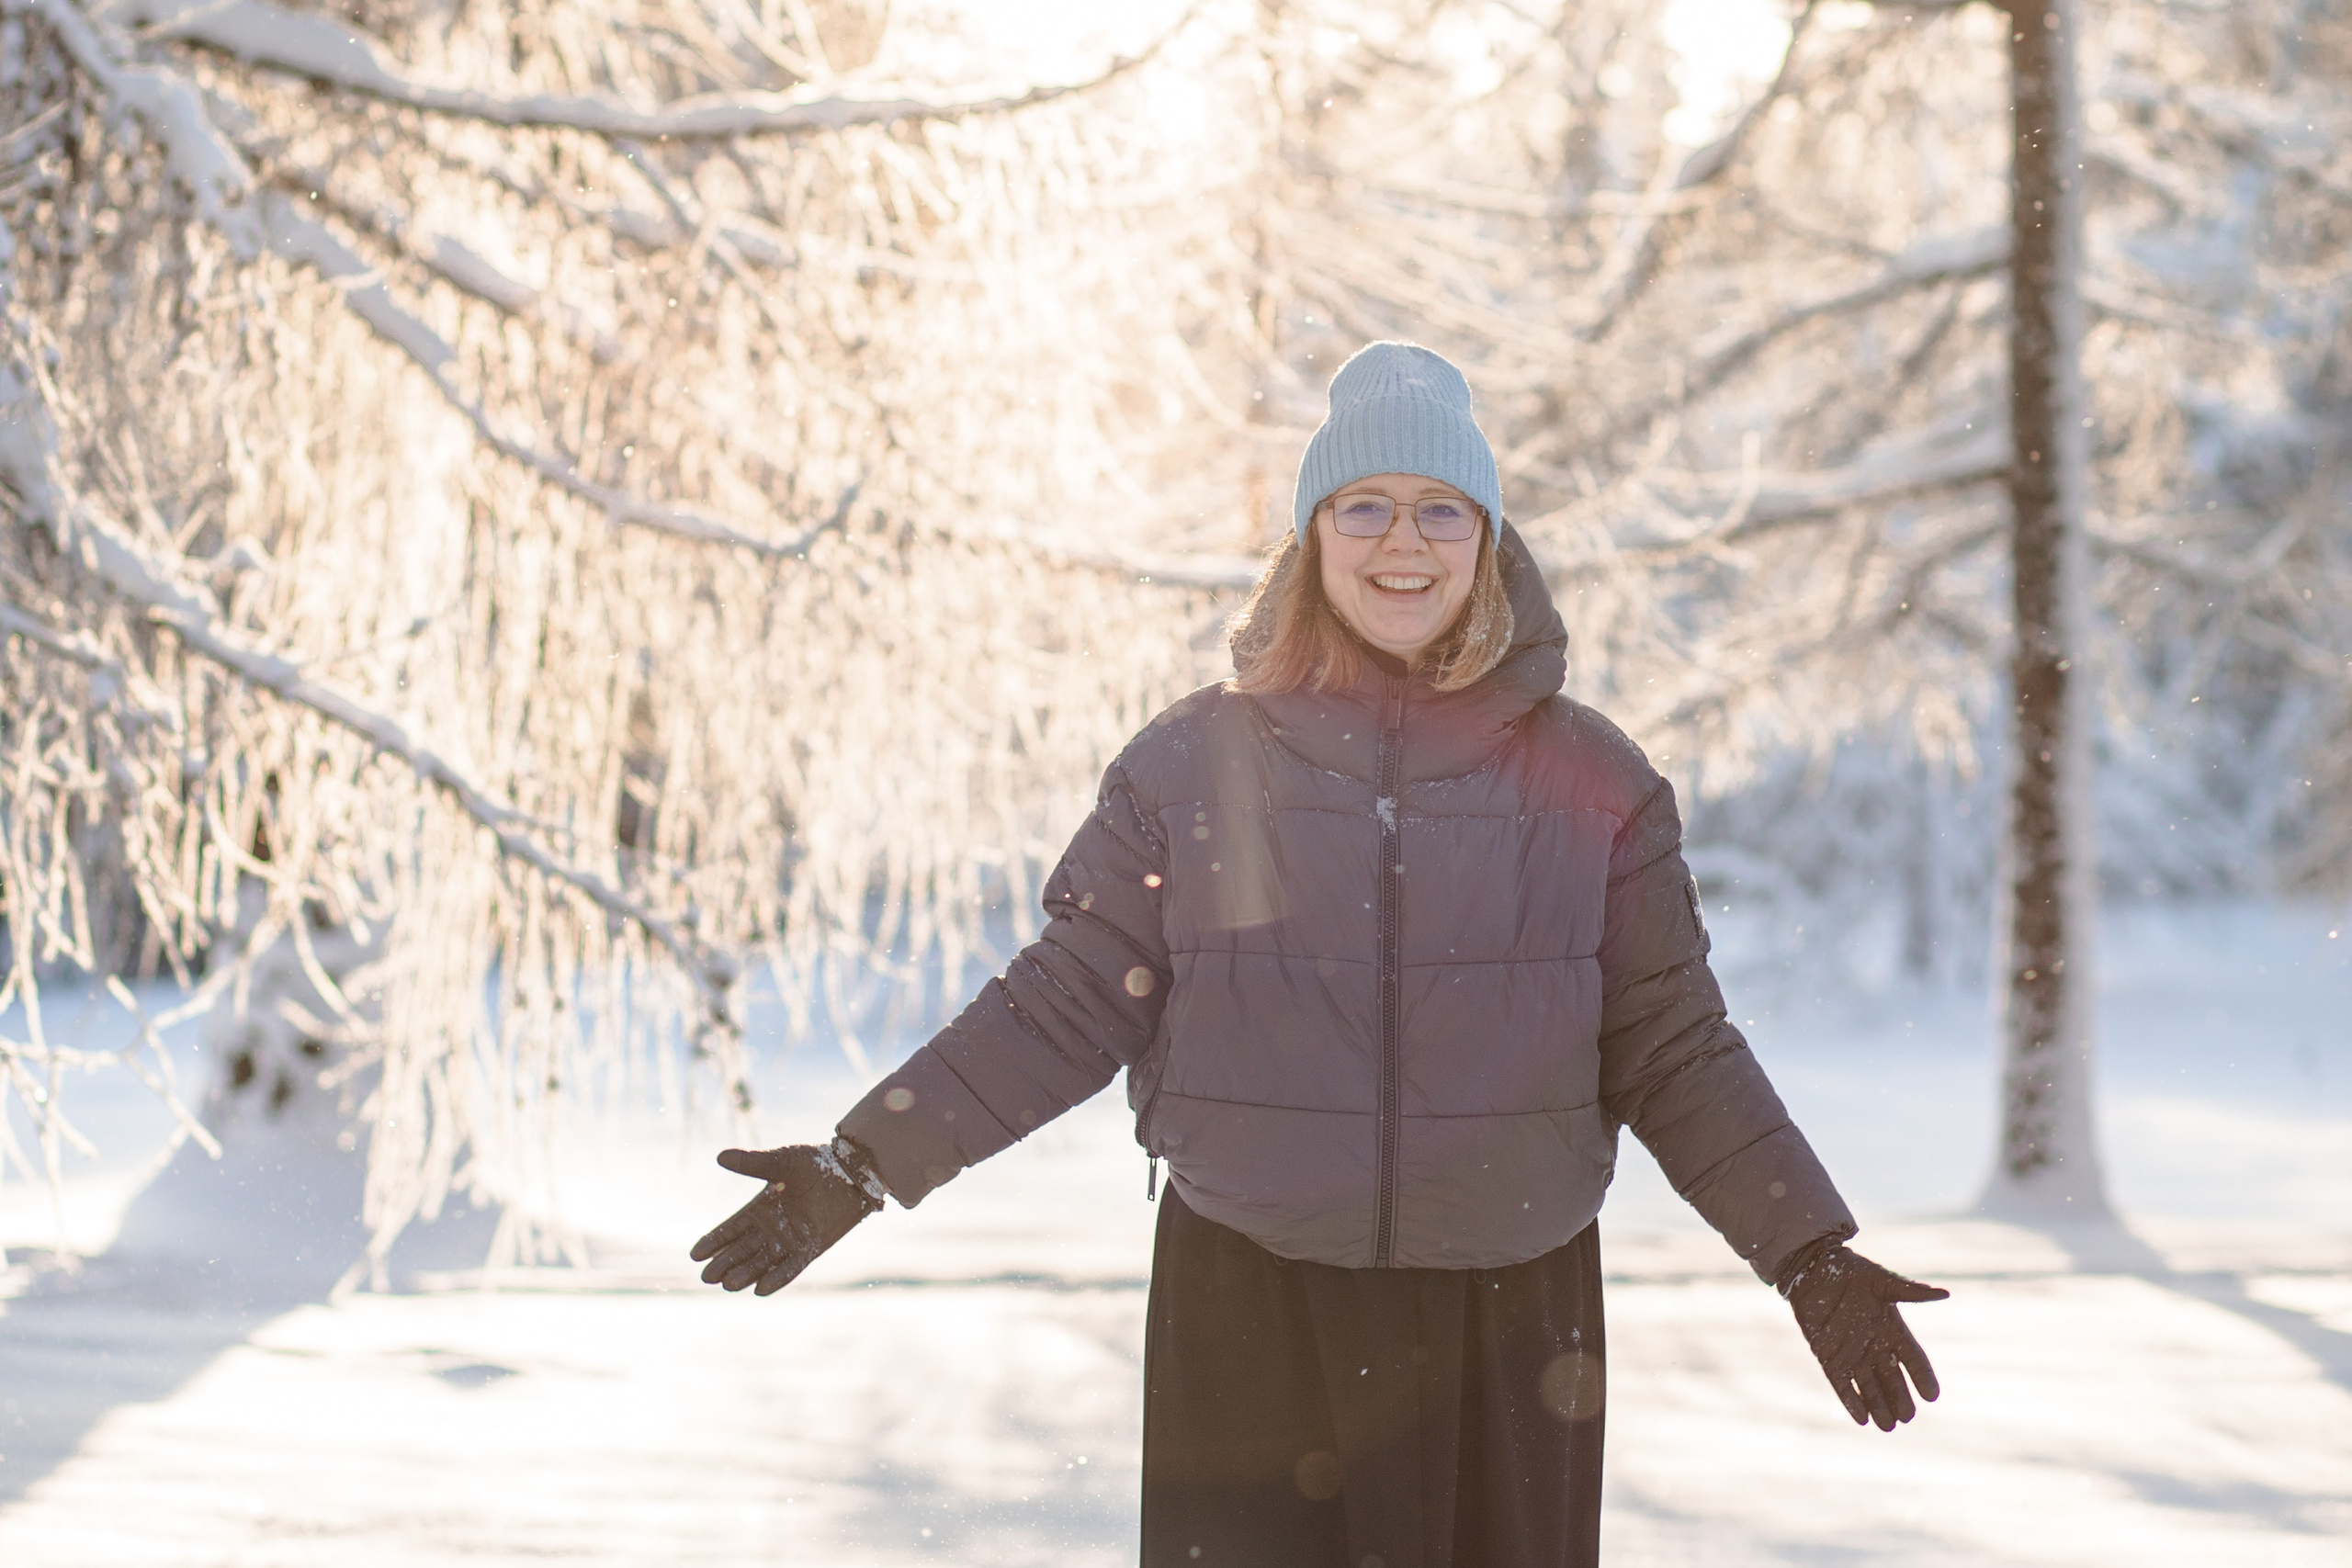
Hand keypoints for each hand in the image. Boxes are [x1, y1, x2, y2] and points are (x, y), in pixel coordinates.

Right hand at [689, 1138, 884, 1294]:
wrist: (851, 1171)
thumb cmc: (816, 1162)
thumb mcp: (781, 1162)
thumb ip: (753, 1163)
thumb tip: (720, 1156)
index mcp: (760, 1209)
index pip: (730, 1230)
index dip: (714, 1242)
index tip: (695, 1255)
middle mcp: (771, 1229)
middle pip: (741, 1251)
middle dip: (724, 1263)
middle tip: (707, 1277)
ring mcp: (790, 1241)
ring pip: (762, 1263)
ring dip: (746, 1274)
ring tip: (727, 1284)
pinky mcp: (811, 1249)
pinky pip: (791, 1268)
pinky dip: (777, 1279)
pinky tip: (760, 1290)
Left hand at [1778, 1239, 1948, 1430]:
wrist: (1813, 1269)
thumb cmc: (1851, 1271)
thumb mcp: (1882, 1281)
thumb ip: (1910, 1292)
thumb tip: (1945, 1294)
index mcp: (1892, 1329)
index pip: (1913, 1359)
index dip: (1922, 1377)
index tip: (1932, 1395)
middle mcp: (1874, 1346)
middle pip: (1892, 1379)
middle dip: (1900, 1398)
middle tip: (1908, 1417)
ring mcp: (1851, 1354)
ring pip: (1869, 1387)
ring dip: (1878, 1406)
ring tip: (1889, 1426)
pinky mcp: (1828, 1357)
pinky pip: (1842, 1384)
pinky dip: (1851, 1401)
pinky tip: (1861, 1419)